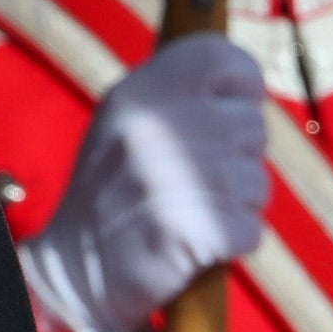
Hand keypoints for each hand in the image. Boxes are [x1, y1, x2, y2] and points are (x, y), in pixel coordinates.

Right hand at [18, 33, 269, 331]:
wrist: (75, 273)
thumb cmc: (117, 190)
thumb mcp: (131, 123)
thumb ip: (184, 95)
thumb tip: (250, 84)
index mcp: (139, 92)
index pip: (222, 58)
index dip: (241, 86)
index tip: (230, 111)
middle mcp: (155, 128)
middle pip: (253, 126)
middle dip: (241, 158)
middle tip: (196, 180)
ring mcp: (172, 178)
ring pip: (257, 181)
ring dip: (237, 204)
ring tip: (193, 211)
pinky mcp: (191, 230)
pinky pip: (250, 228)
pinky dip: (234, 240)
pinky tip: (197, 243)